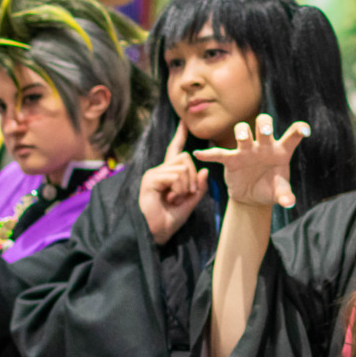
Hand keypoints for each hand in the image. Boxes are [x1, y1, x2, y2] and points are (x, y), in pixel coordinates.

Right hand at [138, 122, 206, 244]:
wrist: (155, 233)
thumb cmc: (169, 220)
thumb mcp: (190, 203)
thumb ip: (198, 188)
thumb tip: (204, 171)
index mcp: (168, 175)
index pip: (175, 150)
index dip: (180, 136)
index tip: (184, 123)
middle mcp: (160, 171)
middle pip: (185, 157)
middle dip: (192, 177)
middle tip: (185, 195)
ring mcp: (154, 173)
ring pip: (182, 167)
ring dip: (185, 186)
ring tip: (175, 199)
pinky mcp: (151, 179)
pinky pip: (175, 176)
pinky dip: (178, 189)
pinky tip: (169, 199)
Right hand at [194, 114, 309, 207]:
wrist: (252, 198)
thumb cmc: (270, 189)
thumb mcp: (279, 193)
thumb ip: (285, 195)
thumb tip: (289, 202)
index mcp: (280, 151)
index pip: (292, 136)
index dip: (299, 130)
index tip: (305, 130)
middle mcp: (264, 146)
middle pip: (264, 124)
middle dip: (264, 125)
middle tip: (264, 132)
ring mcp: (246, 150)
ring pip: (243, 131)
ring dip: (242, 133)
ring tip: (241, 139)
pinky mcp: (231, 159)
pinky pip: (219, 154)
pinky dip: (209, 154)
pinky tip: (199, 154)